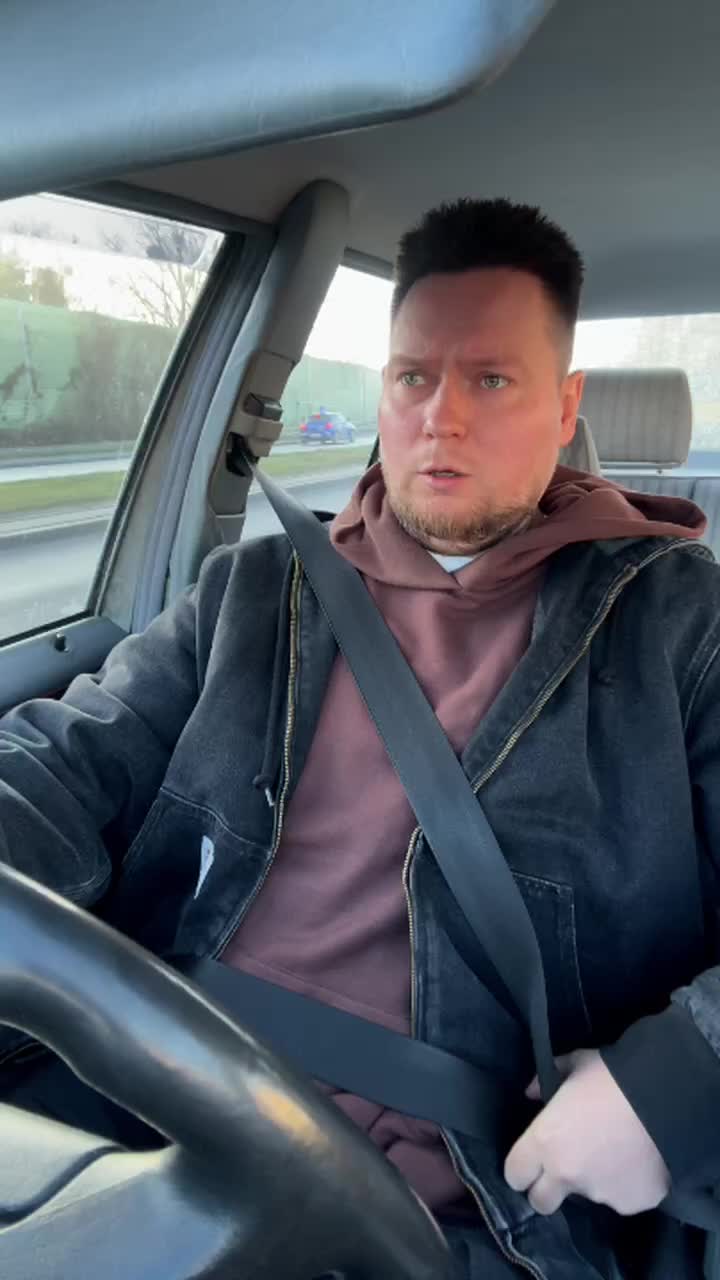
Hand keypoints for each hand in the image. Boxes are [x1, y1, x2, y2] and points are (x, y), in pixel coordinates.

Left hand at [504, 1048, 670, 1215]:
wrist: (665, 1096)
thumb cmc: (612, 1075)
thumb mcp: (574, 1065)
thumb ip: (546, 1081)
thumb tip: (532, 1093)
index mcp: (544, 1142)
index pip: (514, 1175)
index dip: (521, 1168)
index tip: (533, 1158)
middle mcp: (566, 1175)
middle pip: (541, 1202)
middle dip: (548, 1189)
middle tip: (566, 1165)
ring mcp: (600, 1194)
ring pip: (587, 1196)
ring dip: (593, 1179)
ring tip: (613, 1150)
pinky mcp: (631, 1203)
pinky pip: (621, 1197)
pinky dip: (625, 1184)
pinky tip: (636, 1159)